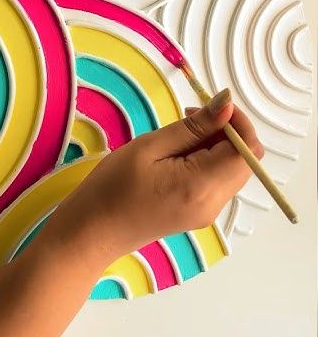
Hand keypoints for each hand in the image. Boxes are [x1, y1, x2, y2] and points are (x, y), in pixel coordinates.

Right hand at [50, 89, 263, 268]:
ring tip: (177, 137)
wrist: (91, 233)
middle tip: (190, 117)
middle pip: (244, 161)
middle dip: (227, 132)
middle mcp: (214, 203)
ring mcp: (207, 212)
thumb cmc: (113, 187)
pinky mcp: (198, 213)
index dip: (238, 122)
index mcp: (202, 186)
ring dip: (216, 145)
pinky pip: (217, 180)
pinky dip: (207, 160)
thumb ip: (194, 126)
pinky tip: (177, 155)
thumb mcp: (150, 146)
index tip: (210, 106)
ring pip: (231, 169)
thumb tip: (227, 104)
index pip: (246, 151)